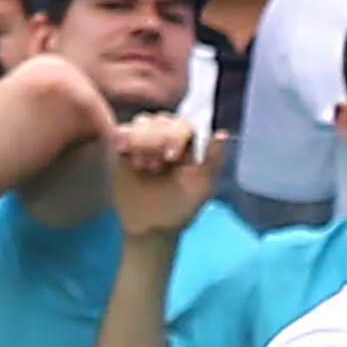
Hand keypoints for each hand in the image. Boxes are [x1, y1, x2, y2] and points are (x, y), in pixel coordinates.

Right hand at [110, 109, 219, 234]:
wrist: (151, 226)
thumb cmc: (180, 208)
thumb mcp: (201, 188)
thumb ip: (212, 160)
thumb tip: (223, 134)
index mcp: (192, 145)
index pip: (186, 124)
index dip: (177, 135)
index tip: (171, 157)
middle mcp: (170, 137)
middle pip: (163, 120)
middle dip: (157, 139)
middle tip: (154, 167)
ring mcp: (147, 139)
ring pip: (143, 122)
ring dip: (141, 140)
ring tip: (141, 166)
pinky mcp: (126, 146)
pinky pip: (123, 131)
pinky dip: (124, 137)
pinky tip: (124, 151)